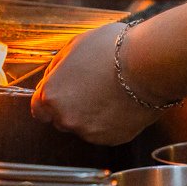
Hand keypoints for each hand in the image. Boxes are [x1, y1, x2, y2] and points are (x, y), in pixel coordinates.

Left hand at [31, 22, 163, 145]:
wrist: (147, 65)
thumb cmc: (112, 50)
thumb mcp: (74, 46)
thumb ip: (57, 67)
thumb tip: (53, 76)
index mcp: (52, 95)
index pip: (39, 109)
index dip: (51, 100)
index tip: (61, 94)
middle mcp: (66, 118)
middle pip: (61, 119)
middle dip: (72, 107)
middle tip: (91, 88)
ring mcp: (90, 132)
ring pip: (84, 126)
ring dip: (92, 114)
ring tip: (109, 92)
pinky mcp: (112, 139)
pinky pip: (106, 131)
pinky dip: (110, 121)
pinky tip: (120, 102)